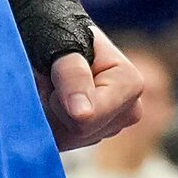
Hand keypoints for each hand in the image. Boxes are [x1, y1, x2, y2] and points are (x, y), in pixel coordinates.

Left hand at [43, 22, 142, 149]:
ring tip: (50, 86)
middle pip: (79, 133)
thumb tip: (84, 115)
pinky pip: (62, 144)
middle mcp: (128, 111)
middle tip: (50, 78)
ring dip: (48, 115)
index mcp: (130, 85)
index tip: (54, 73)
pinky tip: (51, 102)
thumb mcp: (62, 43)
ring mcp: (111, 126)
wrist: (52, 35)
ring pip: (68, 140)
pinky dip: (47, 123)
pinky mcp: (93, 137)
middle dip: (54, 108)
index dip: (59, 99)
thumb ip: (73, 75)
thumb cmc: (58, 33)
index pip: (86, 119)